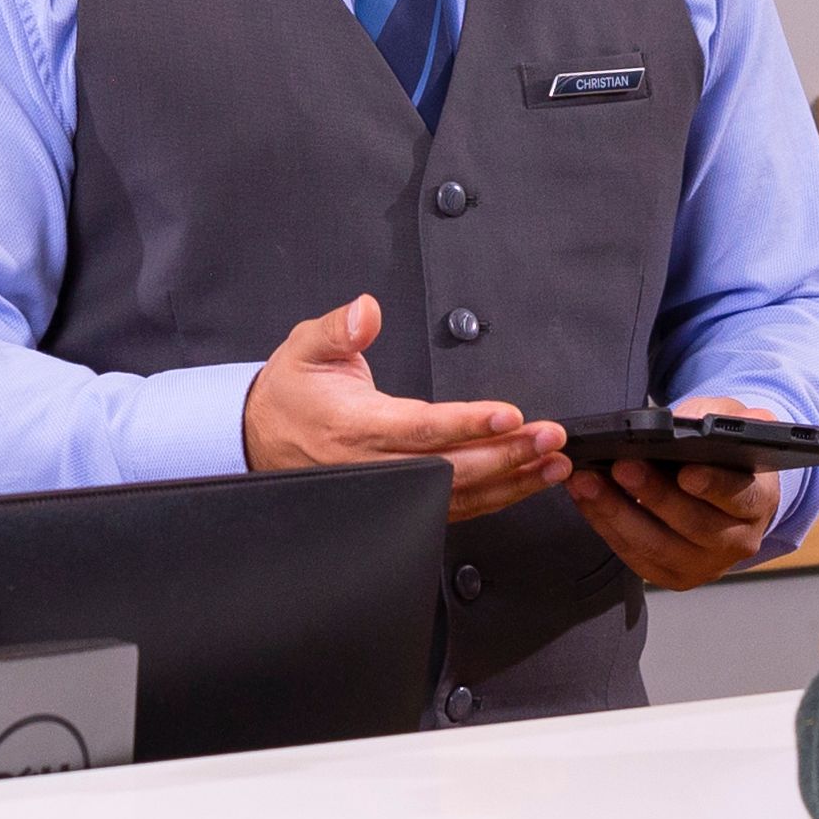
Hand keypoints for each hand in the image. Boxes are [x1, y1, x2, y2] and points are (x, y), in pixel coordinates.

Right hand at [242, 295, 568, 522]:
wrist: (263, 437)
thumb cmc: (292, 393)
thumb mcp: (305, 347)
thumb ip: (338, 328)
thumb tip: (366, 311)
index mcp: (355, 427)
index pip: (420, 427)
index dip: (467, 424)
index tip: (508, 414)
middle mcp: (376, 468)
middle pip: (451, 469)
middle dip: (507, 455)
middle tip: (551, 437)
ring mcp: (391, 492)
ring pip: (459, 496)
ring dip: (513, 481)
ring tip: (555, 463)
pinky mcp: (402, 502)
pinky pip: (454, 508)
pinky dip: (497, 498)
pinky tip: (529, 482)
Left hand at [565, 392, 793, 593]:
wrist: (718, 487)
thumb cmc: (721, 450)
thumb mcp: (730, 422)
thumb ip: (718, 417)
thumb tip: (693, 421)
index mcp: (760, 500)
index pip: (740, 496)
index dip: (713, 485)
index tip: (685, 472)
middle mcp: (738, 541)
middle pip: (694, 525)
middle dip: (654, 495)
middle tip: (621, 467)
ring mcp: (704, 564)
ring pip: (658, 547)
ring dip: (617, 513)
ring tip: (587, 482)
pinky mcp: (672, 575)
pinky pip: (635, 556)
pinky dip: (606, 526)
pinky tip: (585, 498)